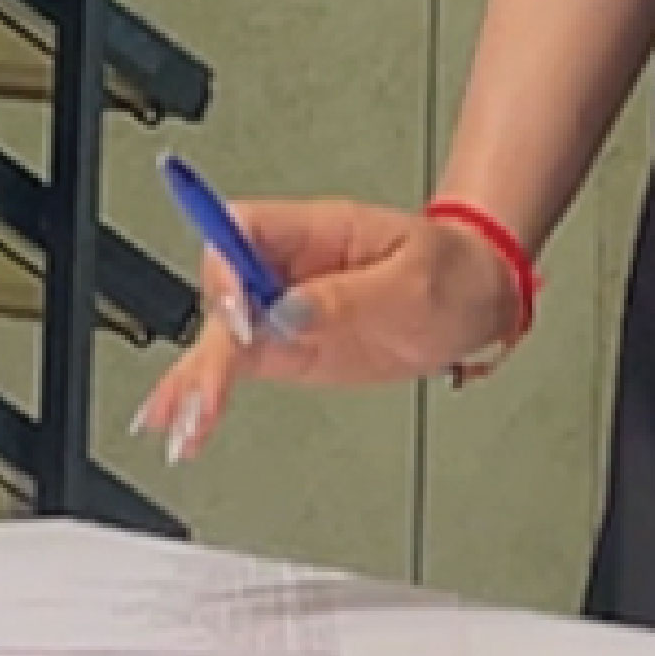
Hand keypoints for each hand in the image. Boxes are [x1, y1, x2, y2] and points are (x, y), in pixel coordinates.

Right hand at [125, 194, 518, 461]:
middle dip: (212, 347)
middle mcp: (288, 267)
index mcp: (316, 230)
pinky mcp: (289, 348)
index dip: (227, 270)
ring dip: (198, 380)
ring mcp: (284, 308)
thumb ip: (349, 299)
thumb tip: (287, 315)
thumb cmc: (451, 271)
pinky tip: (179, 418)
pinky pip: (238, 366)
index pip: (242, 230)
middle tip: (208, 396)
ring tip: (183, 426)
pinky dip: (205, 392)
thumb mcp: (414, 282)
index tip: (240, 317)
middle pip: (223, 291)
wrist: (475, 298)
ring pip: (222, 337)